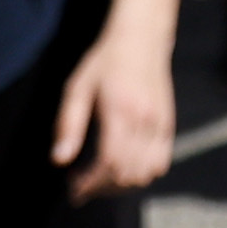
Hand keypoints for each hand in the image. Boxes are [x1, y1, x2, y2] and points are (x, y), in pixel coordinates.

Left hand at [53, 0, 180, 198]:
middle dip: (101, 188)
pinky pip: (159, 163)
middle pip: (127, 174)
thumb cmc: (105, 61)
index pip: (108, 164)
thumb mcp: (77, 87)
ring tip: (101, 177)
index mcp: (120, 112)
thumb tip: (59, 160)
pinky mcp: (167, 125)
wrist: (141, 39)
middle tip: (81, 185)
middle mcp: (144, 121)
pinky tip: (123, 166)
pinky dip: (142, 173)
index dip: (90, 184)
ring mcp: (159, 124)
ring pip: (145, 173)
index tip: (73, 188)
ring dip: (122, 184)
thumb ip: (68, 124)